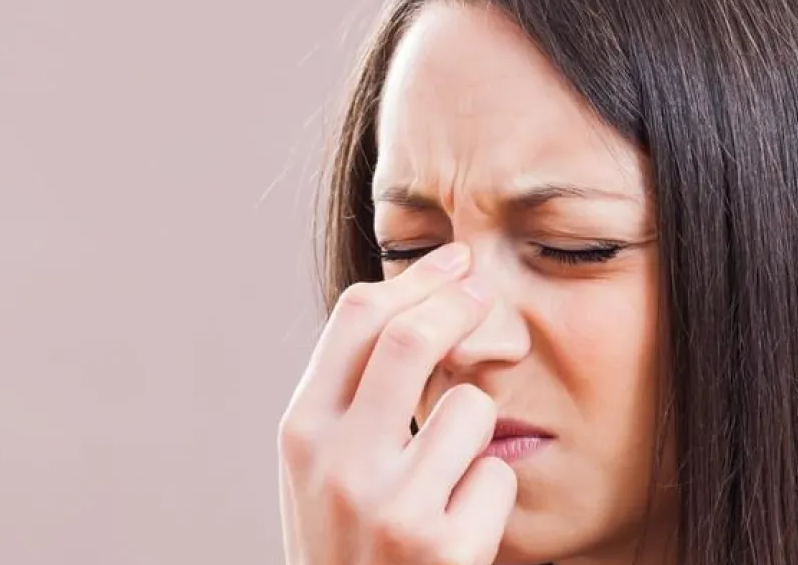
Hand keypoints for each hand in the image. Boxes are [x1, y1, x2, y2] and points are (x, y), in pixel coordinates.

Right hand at [277, 243, 517, 564]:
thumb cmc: (346, 545)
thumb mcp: (321, 470)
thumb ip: (350, 396)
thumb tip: (415, 301)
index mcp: (301, 433)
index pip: (356, 316)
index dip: (417, 278)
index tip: (457, 262)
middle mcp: (338, 464)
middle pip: (412, 336)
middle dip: (461, 305)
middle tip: (488, 299)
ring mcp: (391, 507)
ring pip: (469, 406)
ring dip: (474, 429)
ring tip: (450, 475)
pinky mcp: (445, 547)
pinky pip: (496, 474)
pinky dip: (488, 492)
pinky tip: (462, 526)